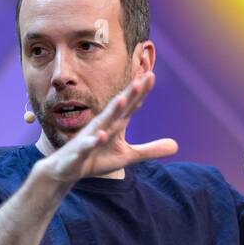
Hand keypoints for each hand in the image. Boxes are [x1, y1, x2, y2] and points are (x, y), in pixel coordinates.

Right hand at [33, 70, 177, 187]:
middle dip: (130, 94)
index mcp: (115, 124)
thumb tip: (176, 145)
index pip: (131, 106)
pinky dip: (94, 141)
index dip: (141, 92)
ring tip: (123, 99)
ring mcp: (91, 137)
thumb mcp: (127, 156)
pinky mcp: (80, 152)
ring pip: (103, 122)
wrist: (67, 169)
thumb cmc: (96, 158)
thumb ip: (150, 150)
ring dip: (113, 111)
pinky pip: (88, 145)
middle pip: (119, 108)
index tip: (152, 75)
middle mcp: (103, 126)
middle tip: (142, 79)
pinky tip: (102, 136)